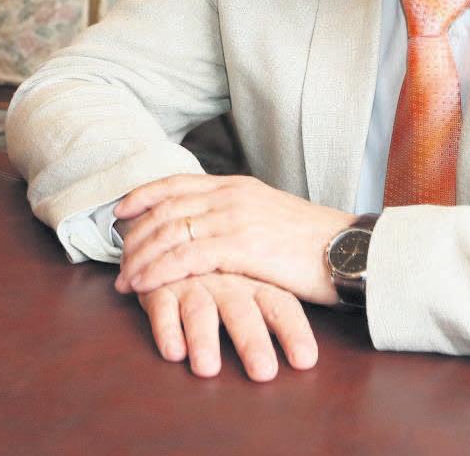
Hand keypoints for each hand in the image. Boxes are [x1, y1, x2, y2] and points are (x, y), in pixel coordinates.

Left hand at [113, 174, 355, 304]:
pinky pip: (186, 256)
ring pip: (170, 232)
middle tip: (117, 262)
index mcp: (236, 186)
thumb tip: (214, 230)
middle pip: (165, 210)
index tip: (120, 213)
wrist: (351, 249)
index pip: (177, 184)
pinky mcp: (241, 245)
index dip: (143, 197)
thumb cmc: (315, 242)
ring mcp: (234, 217)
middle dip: (135, 236)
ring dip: (141, 258)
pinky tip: (145, 284)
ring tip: (125, 281)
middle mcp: (230, 195)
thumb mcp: (270, 217)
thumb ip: (238, 217)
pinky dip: (159, 270)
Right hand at [138, 273, 317, 379]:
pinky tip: (173, 352)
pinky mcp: (159, 288)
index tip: (304, 360)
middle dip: (251, 341)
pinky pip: (161, 307)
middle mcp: (227, 283)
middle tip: (262, 372)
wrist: (176, 234)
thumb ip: (277, 313)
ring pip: (199, 310)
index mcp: (256, 282)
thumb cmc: (226, 273)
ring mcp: (192, 283)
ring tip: (207, 369)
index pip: (280, 306)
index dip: (293, 331)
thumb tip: (312, 354)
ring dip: (203, 338)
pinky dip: (166, 328)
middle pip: (241, 311)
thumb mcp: (256, 283)